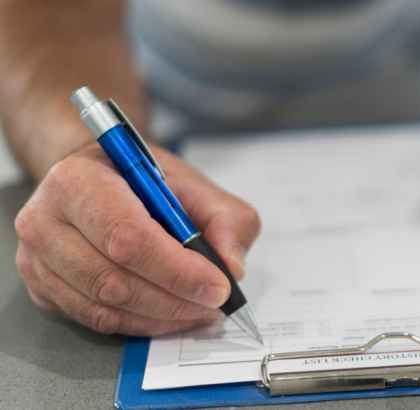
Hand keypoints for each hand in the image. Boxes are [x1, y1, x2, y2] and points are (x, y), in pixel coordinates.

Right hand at [14, 144, 259, 335]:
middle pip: (113, 279)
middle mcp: (44, 220)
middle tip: (214, 302)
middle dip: (174, 298)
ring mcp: (37, 259)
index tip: (217, 285)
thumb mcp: (196, 185)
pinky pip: (95, 320)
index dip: (176, 268)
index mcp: (77, 180)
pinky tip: (169, 314)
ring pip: (105, 307)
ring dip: (161, 316)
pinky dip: (141, 324)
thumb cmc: (143, 182)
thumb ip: (227, 219)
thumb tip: (231, 267)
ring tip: (198, 308)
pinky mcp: (42, 289)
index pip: (126, 236)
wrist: (98, 179)